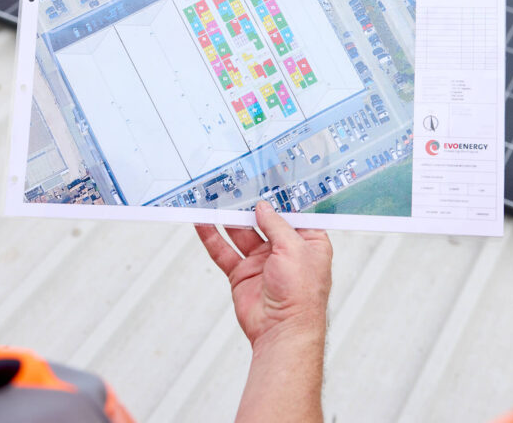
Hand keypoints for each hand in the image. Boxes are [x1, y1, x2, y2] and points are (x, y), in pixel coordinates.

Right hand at [197, 201, 331, 349]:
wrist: (282, 331)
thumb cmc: (301, 296)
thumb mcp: (294, 248)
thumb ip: (276, 224)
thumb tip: (263, 207)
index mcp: (309, 242)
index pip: (293, 214)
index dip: (280, 199)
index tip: (266, 181)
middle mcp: (286, 251)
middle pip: (263, 221)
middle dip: (249, 206)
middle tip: (234, 188)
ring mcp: (262, 263)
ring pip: (241, 234)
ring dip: (228, 219)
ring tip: (213, 201)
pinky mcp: (243, 274)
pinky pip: (225, 252)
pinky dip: (212, 238)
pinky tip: (203, 224)